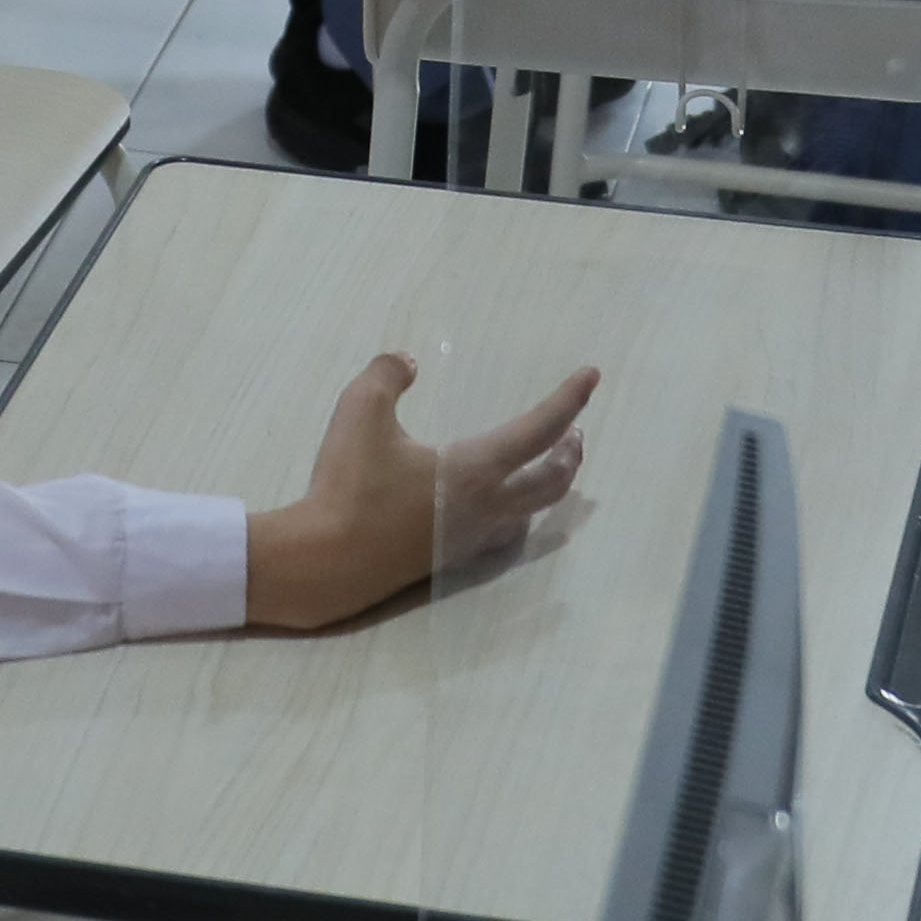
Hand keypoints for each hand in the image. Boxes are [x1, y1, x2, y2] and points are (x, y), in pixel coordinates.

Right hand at [245, 352, 600, 628]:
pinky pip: (506, 531)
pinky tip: (504, 508)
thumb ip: (387, 375)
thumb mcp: (361, 411)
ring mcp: (472, 536)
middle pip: (551, 481)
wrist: (329, 559)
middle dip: (570, 453)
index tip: (591, 376)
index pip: (539, 429)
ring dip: (551, 485)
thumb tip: (408, 360)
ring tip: (549, 466)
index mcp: (476, 467)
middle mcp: (487, 505)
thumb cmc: (350, 485)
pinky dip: (522, 512)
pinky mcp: (452, 556)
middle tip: (577, 432)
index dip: (569, 400)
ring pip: (533, 511)